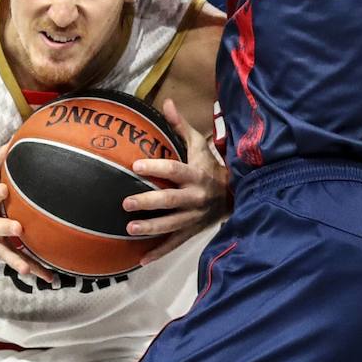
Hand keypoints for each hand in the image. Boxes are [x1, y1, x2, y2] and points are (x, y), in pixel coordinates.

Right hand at [0, 144, 55, 282]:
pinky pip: (13, 260)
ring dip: (18, 260)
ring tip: (30, 270)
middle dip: (5, 228)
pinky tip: (46, 277)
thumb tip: (17, 138)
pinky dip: (28, 268)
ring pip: (4, 251)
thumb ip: (0, 159)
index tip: (4, 189)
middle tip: (19, 229)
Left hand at [122, 98, 230, 265]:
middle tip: (126, 202)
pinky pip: (174, 244)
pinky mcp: (191, 231)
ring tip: (129, 229)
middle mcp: (195, 197)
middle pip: (170, 200)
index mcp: (196, 174)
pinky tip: (140, 259)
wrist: (235, 195)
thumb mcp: (199, 145)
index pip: (174, 169)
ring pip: (171, 225)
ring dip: (151, 228)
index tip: (136, 165)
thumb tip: (167, 102)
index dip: (156, 167)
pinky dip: (158, 252)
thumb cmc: (210, 166)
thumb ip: (181, 126)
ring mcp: (194, 217)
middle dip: (148, 202)